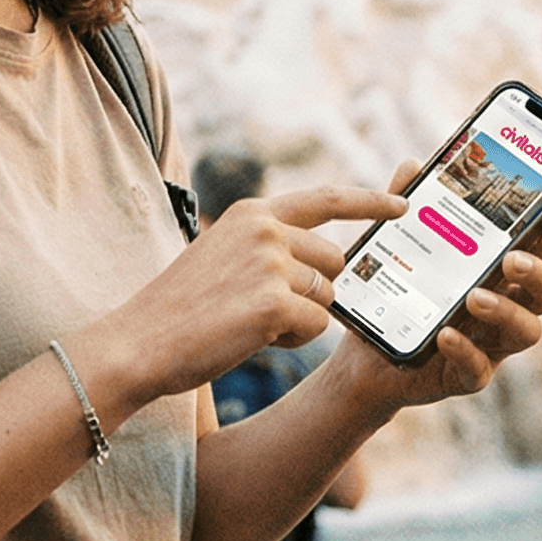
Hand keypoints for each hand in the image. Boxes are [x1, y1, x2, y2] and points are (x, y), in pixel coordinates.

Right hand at [85, 184, 405, 403]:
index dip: (369, 202)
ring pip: (326, 297)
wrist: (139, 342)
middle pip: (333, 261)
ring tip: (249, 322)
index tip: (401, 204)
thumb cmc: (180, 308)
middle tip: (267, 310)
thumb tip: (324, 263)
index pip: (325, 198)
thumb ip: (267, 246)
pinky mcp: (275, 303)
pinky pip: (316, 326)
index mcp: (253, 213)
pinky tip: (252, 337)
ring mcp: (271, 263)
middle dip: (315, 291)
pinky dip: (292, 339)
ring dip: (300, 318)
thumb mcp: (222, 255)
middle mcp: (266, 229)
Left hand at [337, 159, 541, 409]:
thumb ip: (407, 209)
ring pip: (526, 332)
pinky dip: (466, 350)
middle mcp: (503, 308)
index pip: (536, 253)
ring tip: (474, 296)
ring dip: (506, 311)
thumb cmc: (396, 295)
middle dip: (540, 274)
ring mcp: (489, 344)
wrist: (364, 354)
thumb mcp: (398, 248)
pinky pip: (477, 370)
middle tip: (513, 259)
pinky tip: (446, 334)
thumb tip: (412, 164)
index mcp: (497, 275)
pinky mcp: (462, 376)